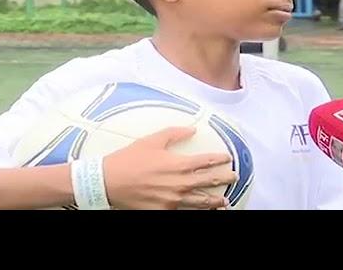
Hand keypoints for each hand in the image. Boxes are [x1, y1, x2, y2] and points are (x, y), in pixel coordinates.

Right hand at [103, 126, 236, 209]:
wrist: (108, 182)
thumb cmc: (128, 160)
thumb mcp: (152, 141)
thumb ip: (174, 134)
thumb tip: (191, 130)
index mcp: (177, 165)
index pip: (206, 161)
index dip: (219, 159)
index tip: (227, 158)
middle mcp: (179, 184)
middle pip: (208, 181)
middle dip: (224, 179)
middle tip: (234, 177)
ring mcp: (172, 200)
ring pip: (200, 201)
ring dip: (215, 201)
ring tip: (225, 201)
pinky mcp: (163, 210)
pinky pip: (185, 212)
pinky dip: (197, 212)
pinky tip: (204, 211)